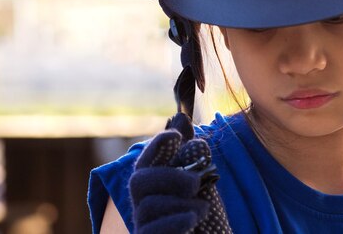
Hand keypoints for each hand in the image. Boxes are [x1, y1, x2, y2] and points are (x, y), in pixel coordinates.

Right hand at [129, 113, 231, 232]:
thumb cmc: (200, 214)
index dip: (157, 145)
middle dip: (170, 177)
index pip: (146, 159)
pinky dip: (176, 222)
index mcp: (154, 183)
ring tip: (203, 208)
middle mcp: (141, 202)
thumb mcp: (201, 181)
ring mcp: (142, 224)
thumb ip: (192, 155)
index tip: (175, 135)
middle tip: (196, 183)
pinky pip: (151, 231)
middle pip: (139, 180)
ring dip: (182, 204)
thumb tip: (183, 119)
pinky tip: (192, 220)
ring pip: (149, 206)